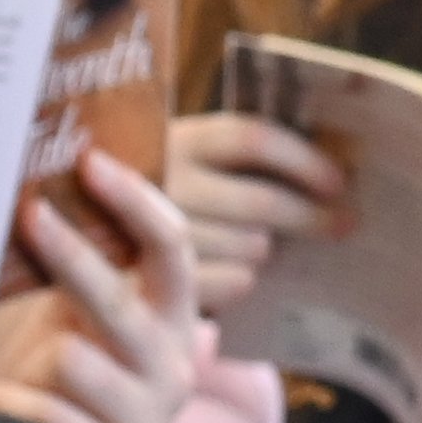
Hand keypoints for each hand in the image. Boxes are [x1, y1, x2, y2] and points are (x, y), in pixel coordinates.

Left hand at [0, 146, 213, 422]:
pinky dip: (2, 400)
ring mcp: (142, 414)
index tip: (90, 160)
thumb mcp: (88, 312)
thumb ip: (88, 263)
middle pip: (120, 300)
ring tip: (9, 357)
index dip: (136, 201)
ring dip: (33, 354)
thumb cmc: (75, 371)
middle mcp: (171, 364)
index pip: (173, 247)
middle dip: (71, 253)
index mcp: (174, 316)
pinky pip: (41, 411)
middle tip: (26, 211)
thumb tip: (38, 177)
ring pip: (75, 358)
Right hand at [163, 107, 347, 315]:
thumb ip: (234, 160)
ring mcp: (156, 233)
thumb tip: (325, 178)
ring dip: (268, 248)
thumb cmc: (152, 191)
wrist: (75, 241)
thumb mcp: (180, 157)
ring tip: (263, 246)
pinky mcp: (154, 281)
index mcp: (176, 139)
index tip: (338, 182)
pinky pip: (232, 283)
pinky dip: (244, 280)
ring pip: (252, 246)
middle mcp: (166, 180)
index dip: (303, 160)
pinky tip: (238, 276)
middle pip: (262, 201)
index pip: (252, 140)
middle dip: (311, 216)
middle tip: (345, 224)